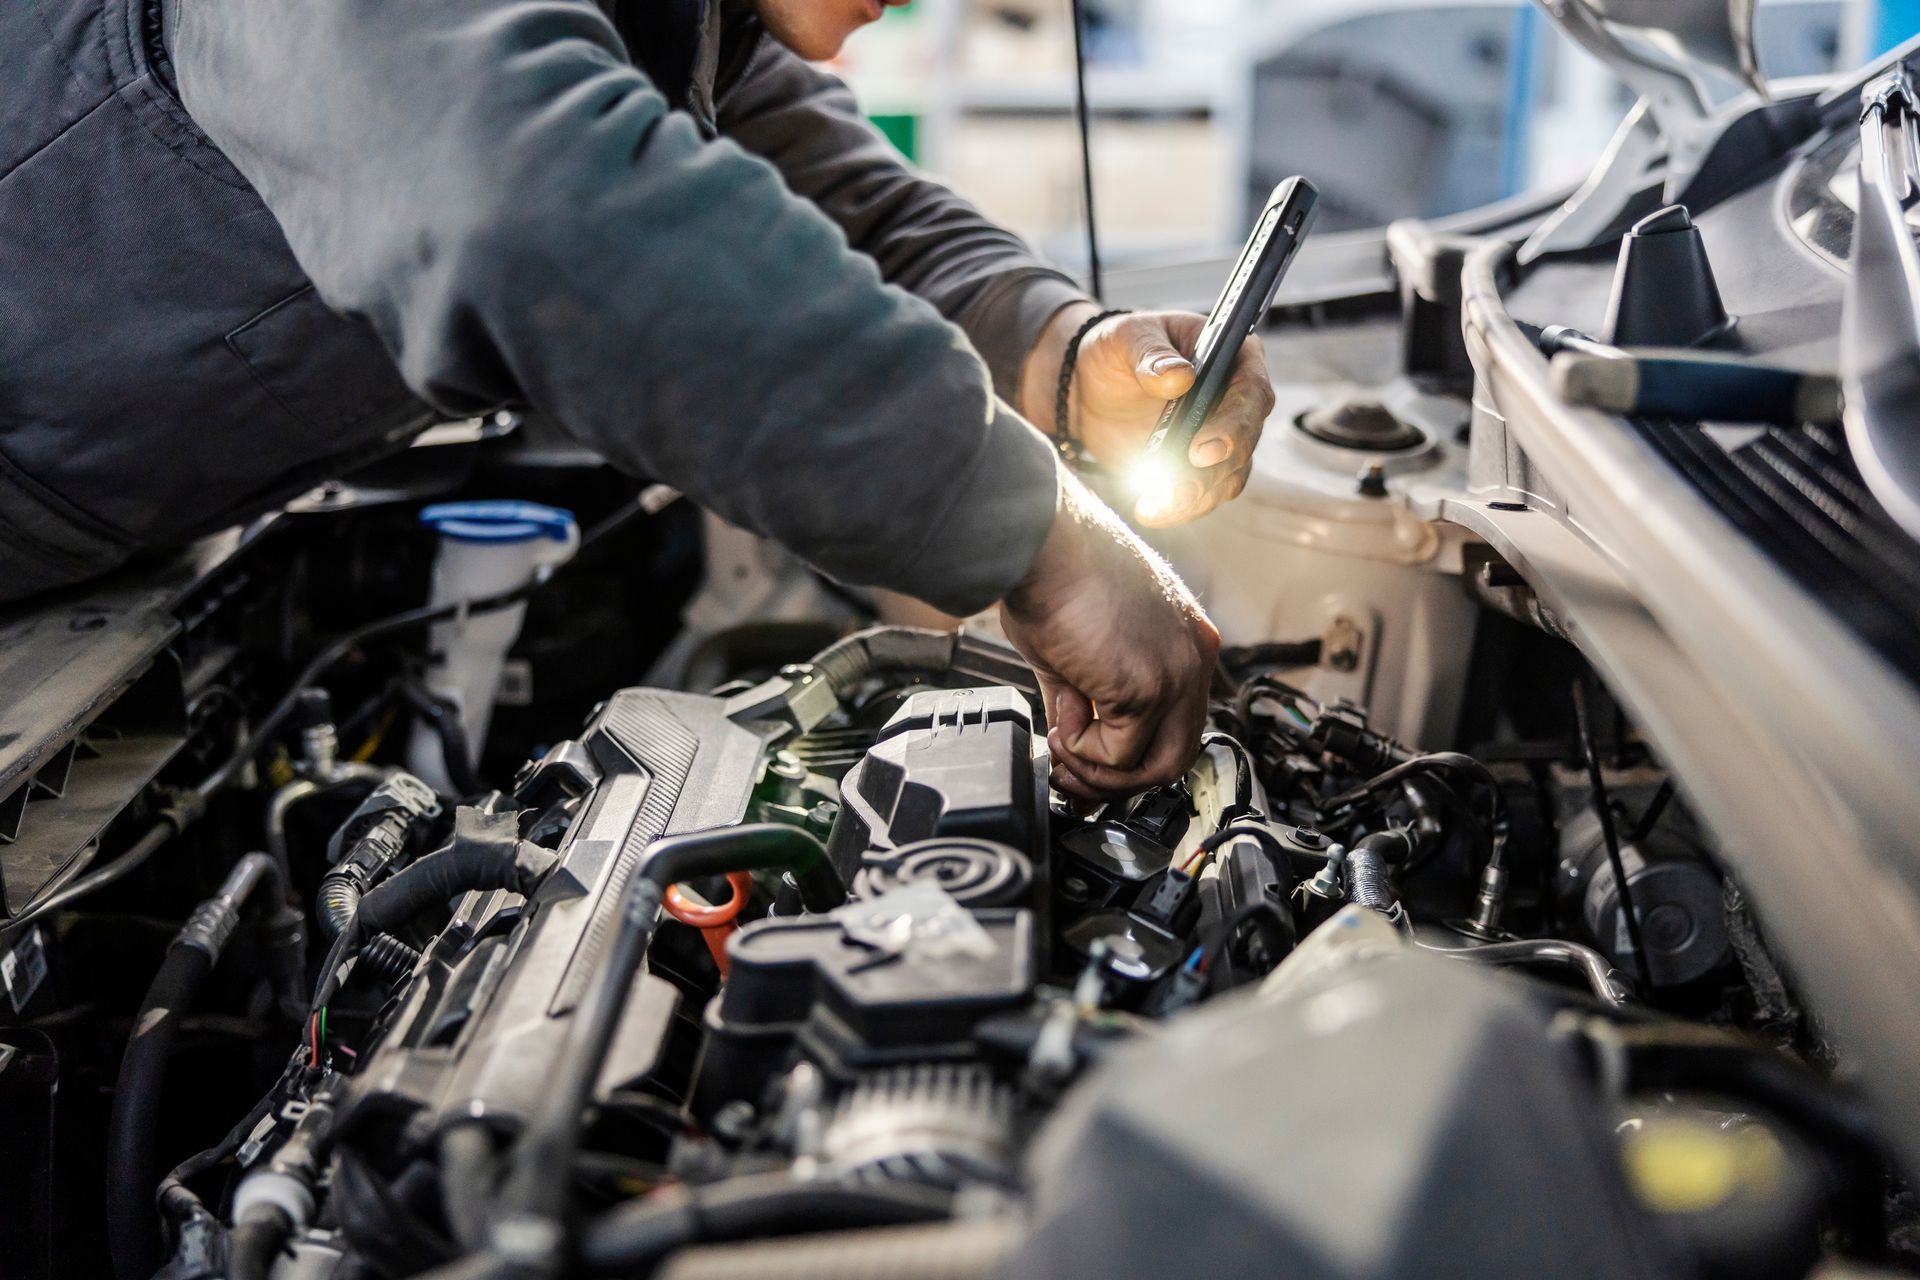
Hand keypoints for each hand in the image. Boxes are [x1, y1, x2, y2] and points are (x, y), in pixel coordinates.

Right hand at [1000, 473, 1219, 800]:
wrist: (1038, 543)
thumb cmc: (1049, 574)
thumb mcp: (1075, 649)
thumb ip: (1082, 703)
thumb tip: (1069, 749)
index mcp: (1183, 638)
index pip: (1176, 720)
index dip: (1129, 754)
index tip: (1085, 764)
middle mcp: (1193, 656)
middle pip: (1177, 753)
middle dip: (1119, 777)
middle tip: (1071, 773)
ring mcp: (1177, 673)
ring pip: (1158, 766)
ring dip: (1101, 770)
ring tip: (1061, 742)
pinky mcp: (1149, 688)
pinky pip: (1119, 756)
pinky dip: (1081, 748)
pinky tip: (1062, 711)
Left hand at [1020, 304, 1276, 526]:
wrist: (1090, 387)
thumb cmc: (1117, 350)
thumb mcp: (1127, 338)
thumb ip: (1151, 354)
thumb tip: (1179, 377)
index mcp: (1233, 356)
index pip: (1252, 391)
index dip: (1233, 425)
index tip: (1200, 450)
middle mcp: (1238, 399)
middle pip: (1247, 441)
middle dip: (1213, 470)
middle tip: (1176, 490)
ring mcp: (1223, 436)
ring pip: (1229, 476)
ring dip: (1196, 497)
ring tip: (1155, 507)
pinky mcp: (1202, 467)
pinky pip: (1206, 494)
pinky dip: (1182, 507)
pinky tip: (1151, 510)